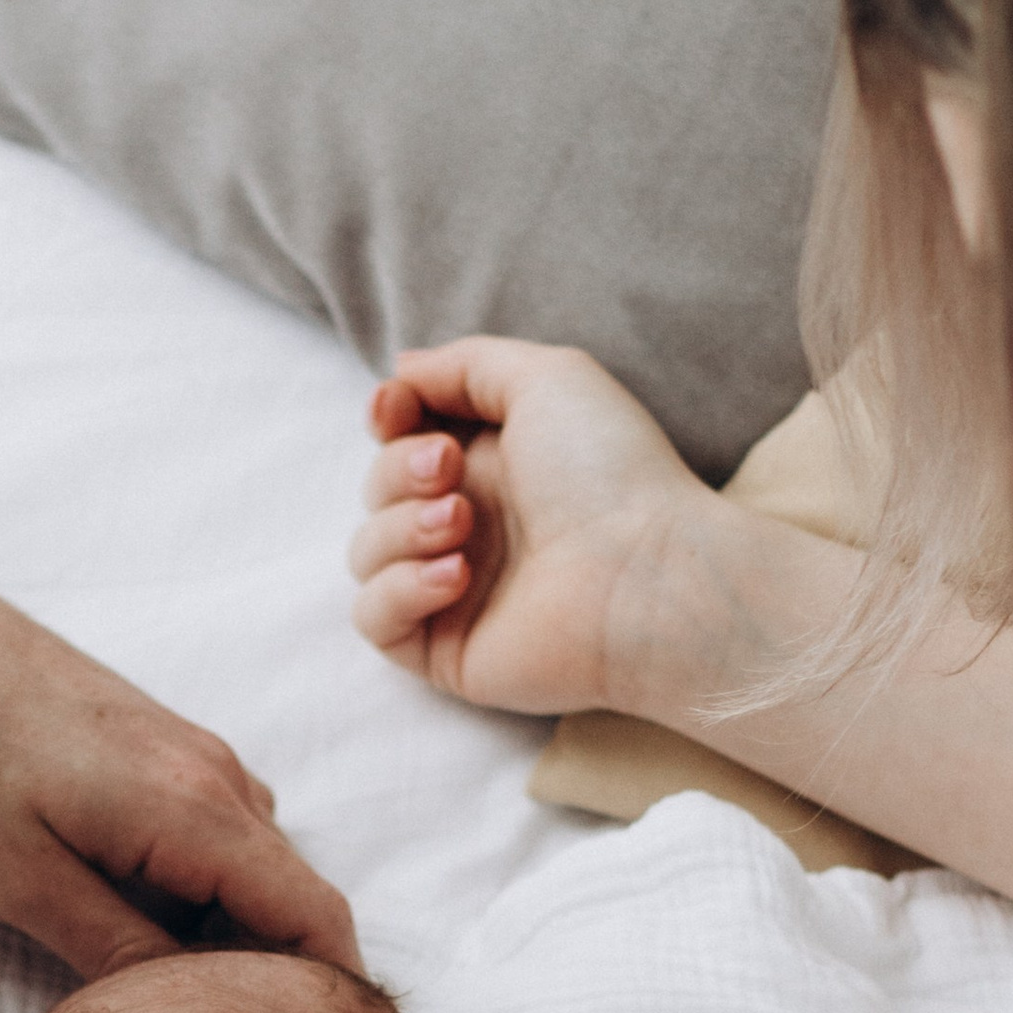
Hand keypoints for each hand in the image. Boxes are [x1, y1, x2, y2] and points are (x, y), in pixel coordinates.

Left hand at [0, 552, 360, 979]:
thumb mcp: (15, 881)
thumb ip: (113, 951)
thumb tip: (188, 1011)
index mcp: (192, 808)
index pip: (314, 915)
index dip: (327, 998)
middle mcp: (214, 773)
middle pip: (291, 898)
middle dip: (271, 977)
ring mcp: (190, 753)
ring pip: (251, 869)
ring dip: (226, 935)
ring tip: (155, 996)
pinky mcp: (159, 747)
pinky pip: (214, 835)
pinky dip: (196, 892)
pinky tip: (126, 925)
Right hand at [347, 340, 706, 715]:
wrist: (646, 577)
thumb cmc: (613, 473)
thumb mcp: (547, 377)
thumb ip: (467, 364)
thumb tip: (403, 370)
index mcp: (494, 463)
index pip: (402, 437)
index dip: (385, 418)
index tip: (393, 409)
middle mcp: (471, 525)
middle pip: (378, 488)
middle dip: (399, 470)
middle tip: (451, 473)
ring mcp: (454, 590)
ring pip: (366, 552)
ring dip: (399, 528)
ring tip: (462, 525)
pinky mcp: (445, 648)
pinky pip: (374, 617)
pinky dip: (399, 590)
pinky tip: (456, 577)